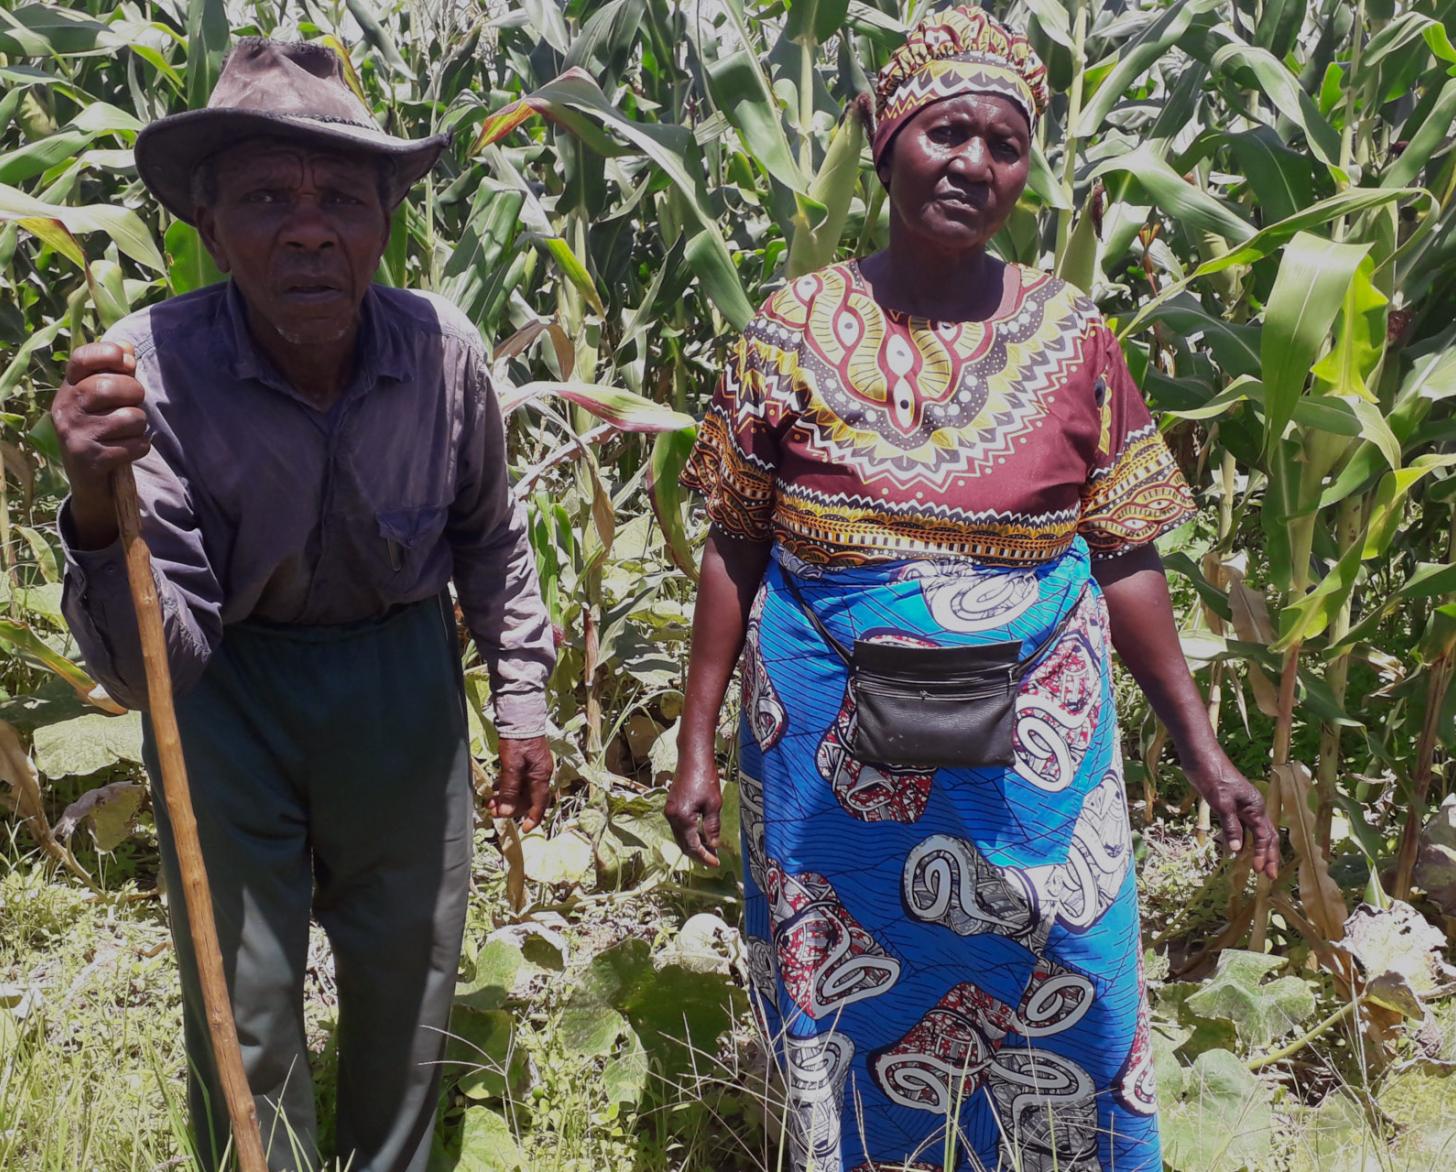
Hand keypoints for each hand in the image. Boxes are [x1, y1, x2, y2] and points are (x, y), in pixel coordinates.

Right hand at [52, 341, 147, 548]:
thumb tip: (127, 349)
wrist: (89, 481)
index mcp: (68, 388)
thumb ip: (116, 374)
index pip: (82, 358)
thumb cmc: (103, 432)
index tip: (125, 362)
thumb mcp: (104, 401)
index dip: (108, 354)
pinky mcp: (90, 458)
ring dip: (140, 425)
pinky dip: (140, 447)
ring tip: (129, 432)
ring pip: (130, 417)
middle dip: (135, 394)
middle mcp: (65, 408)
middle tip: (133, 404)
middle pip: (111, 386)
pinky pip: (135, 444)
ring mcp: (75, 434)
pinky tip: (128, 450)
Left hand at [489, 735, 552, 831]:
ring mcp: (533, 767)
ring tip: (490, 802)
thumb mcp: (511, 766)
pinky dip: (507, 787)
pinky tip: (495, 789)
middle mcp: (540, 773)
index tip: (525, 830)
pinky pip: (517, 780)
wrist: (519, 716)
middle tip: (493, 811)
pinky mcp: (525, 761)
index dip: (533, 818)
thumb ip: (510, 790)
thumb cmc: (517, 741)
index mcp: (541, 775)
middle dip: (512, 807)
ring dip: (506, 798)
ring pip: (520, 790)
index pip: (540, 803)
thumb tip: (508, 812)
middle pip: (528, 798)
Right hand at [665, 749, 722, 867]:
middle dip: (698, 854)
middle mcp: (671, 817)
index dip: (705, 857)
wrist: (692, 757)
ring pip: (680, 837)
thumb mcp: (713, 805)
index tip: (716, 863)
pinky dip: (689, 835)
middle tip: (713, 859)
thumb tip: (713, 845)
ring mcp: (669, 812)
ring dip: (694, 845)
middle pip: (683, 844)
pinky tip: (701, 835)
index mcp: (681, 818)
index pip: (693, 846)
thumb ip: (712, 827)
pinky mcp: (671, 806)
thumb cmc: (705, 778)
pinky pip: (679, 827)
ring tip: (710, 849)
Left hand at [1185, 749, 1278, 880]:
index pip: (1264, 836)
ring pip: (1255, 831)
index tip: (1260, 871)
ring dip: (1256, 849)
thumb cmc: (1212, 776)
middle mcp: (1253, 807)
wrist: (1200, 757)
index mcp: (1255, 807)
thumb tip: (1237, 850)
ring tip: (1257, 867)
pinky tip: (1238, 849)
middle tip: (1269, 876)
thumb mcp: (1221, 802)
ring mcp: (1242, 806)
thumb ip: (1230, 825)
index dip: (1263, 854)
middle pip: (1266, 836)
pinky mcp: (1230, 804)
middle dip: (1268, 856)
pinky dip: (1242, 839)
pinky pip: (1242, 826)